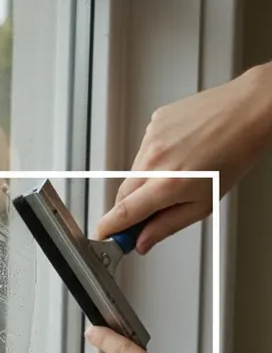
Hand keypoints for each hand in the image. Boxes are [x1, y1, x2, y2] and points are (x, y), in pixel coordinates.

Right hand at [94, 62, 271, 252]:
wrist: (247, 111)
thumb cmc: (236, 153)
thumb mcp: (205, 203)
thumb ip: (168, 225)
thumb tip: (144, 241)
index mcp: (167, 184)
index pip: (123, 213)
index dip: (108, 228)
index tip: (104, 236)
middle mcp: (153, 160)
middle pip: (123, 195)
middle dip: (131, 208)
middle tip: (149, 215)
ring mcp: (150, 139)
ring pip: (134, 173)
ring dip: (147, 181)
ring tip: (181, 172)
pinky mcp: (152, 124)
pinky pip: (144, 151)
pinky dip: (156, 158)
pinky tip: (180, 153)